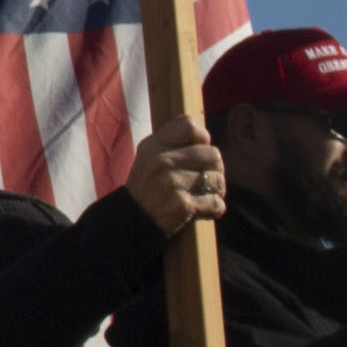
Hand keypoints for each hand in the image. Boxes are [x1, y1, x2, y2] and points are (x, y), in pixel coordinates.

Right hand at [122, 118, 227, 234]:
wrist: (130, 222)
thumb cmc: (146, 188)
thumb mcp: (149, 157)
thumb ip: (172, 145)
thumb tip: (205, 140)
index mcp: (154, 145)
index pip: (188, 124)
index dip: (202, 136)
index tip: (199, 150)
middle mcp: (163, 160)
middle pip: (212, 154)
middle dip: (215, 168)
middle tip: (207, 178)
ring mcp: (172, 182)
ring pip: (217, 179)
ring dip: (217, 190)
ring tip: (206, 194)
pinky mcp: (182, 204)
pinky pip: (215, 203)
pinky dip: (215, 209)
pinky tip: (205, 210)